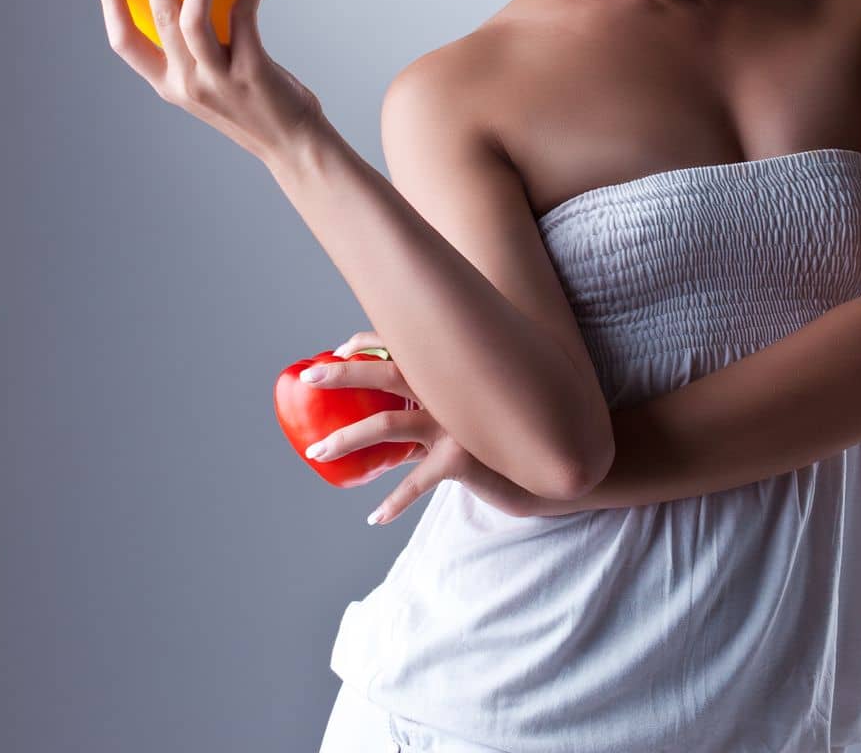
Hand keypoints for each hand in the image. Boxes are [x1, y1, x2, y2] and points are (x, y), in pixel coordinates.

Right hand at [98, 0, 323, 165]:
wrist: (291, 144)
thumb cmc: (253, 108)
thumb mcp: (207, 88)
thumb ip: (195, 55)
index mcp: (168, 85)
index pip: (123, 43)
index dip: (111, 4)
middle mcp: (186, 83)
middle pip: (158, 15)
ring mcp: (216, 79)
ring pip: (192, 17)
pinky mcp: (250, 70)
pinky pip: (243, 17)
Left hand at [307, 330, 551, 523]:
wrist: (550, 466)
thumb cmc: (501, 443)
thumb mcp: (466, 420)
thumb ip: (435, 413)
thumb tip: (395, 427)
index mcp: (447, 377)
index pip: (402, 347)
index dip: (369, 343)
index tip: (339, 348)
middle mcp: (448, 392)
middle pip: (386, 373)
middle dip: (344, 373)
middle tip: (310, 373)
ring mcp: (454, 423)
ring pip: (388, 423)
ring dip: (347, 438)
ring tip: (317, 453)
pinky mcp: (461, 458)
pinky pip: (418, 480)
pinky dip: (394, 501)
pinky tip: (375, 517)